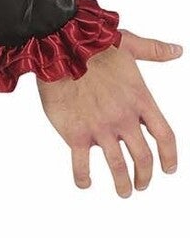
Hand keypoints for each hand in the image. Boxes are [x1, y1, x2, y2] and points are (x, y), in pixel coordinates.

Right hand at [36, 31, 180, 195]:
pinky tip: (86, 183)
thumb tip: (176, 50)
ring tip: (124, 193)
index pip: (164, 135)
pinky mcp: (76, 135)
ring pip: (118, 166)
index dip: (170, 156)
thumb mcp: (130, 44)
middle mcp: (123, 118)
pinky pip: (82, 164)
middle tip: (142, 185)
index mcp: (140, 100)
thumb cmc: (93, 44)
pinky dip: (84, 178)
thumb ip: (155, 50)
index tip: (169, 169)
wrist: (61, 49)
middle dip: (145, 176)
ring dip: (123, 183)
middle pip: (143, 157)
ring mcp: (101, 129)